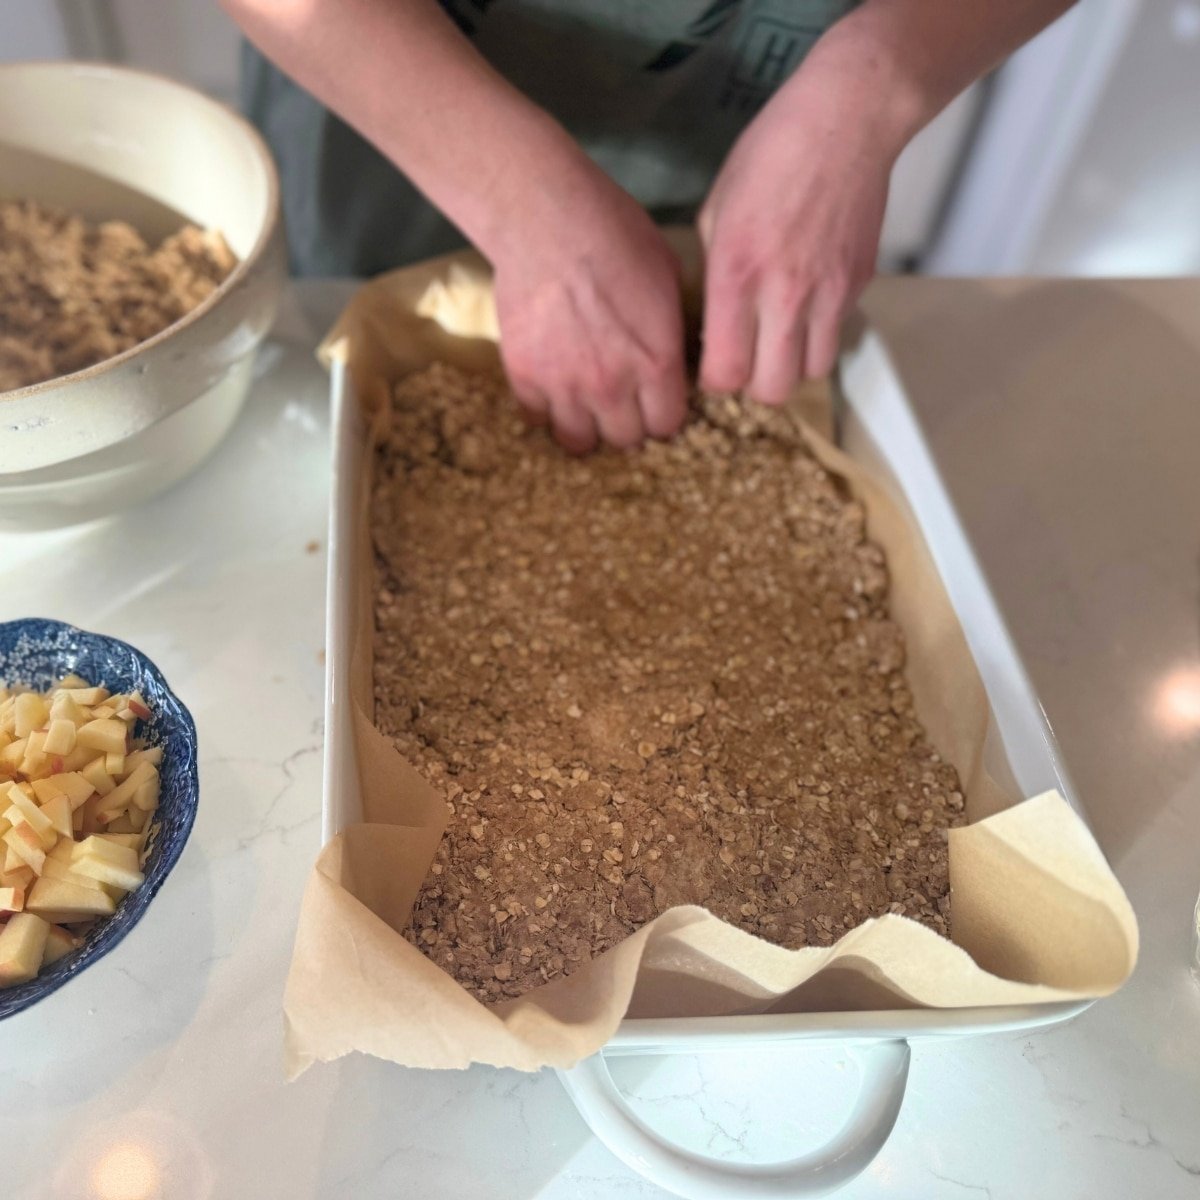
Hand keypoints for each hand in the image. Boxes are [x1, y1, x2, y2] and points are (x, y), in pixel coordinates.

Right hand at [490, 160, 687, 453]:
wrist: (545, 219)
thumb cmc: (615, 234)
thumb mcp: (667, 278)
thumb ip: (671, 329)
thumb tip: (675, 350)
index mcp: (657, 364)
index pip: (667, 426)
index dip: (663, 416)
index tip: (655, 405)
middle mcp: (613, 386)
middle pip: (625, 440)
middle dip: (627, 424)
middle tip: (620, 404)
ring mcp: (565, 386)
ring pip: (579, 442)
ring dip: (585, 427)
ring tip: (584, 407)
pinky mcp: (525, 377)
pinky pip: (537, 418)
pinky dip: (544, 409)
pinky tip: (550, 387)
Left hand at [698, 68, 895, 403]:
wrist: (848, 119)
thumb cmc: (770, 154)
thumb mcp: (716, 211)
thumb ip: (714, 272)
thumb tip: (712, 317)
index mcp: (736, 276)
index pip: (725, 373)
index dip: (715, 380)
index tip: (711, 363)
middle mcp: (784, 295)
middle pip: (772, 390)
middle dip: (754, 385)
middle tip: (746, 360)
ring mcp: (828, 294)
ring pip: (811, 373)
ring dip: (791, 366)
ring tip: (778, 340)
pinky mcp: (858, 285)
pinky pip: (835, 335)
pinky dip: (817, 335)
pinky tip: (805, 306)